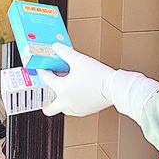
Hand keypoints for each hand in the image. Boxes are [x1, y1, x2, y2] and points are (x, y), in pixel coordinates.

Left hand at [39, 43, 158, 119]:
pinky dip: (72, 100)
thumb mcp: (79, 60)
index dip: (44, 71)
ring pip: (61, 108)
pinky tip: (77, 89)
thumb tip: (55, 47)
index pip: (46, 80)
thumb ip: (64, 52)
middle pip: (48, 107)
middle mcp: (66, 103)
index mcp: (61, 90)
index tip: (46, 67)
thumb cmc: (98, 76)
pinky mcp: (85, 111)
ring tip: (65, 87)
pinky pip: (73, 107)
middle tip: (48, 89)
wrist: (115, 87)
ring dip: (60, 99)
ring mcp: (76, 109)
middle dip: (46, 99)